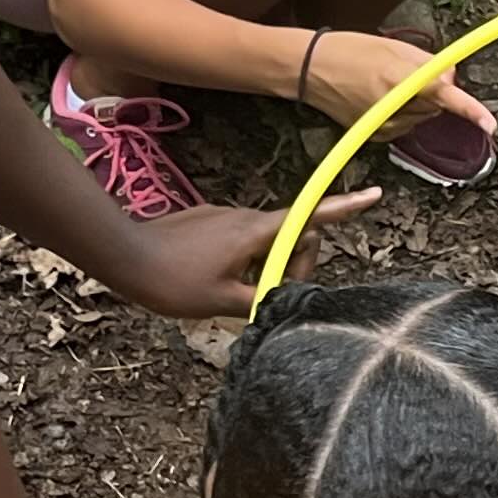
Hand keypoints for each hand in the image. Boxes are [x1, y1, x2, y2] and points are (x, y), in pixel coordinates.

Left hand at [98, 186, 377, 318]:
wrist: (122, 256)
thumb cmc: (172, 282)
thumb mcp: (223, 303)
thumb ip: (264, 297)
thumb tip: (289, 289)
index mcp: (254, 233)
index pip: (309, 217)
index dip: (344, 208)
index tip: (374, 194)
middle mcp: (245, 218)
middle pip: (291, 235)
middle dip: (292, 262)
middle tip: (268, 296)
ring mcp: (225, 217)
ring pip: (264, 242)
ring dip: (264, 265)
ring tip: (233, 293)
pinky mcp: (209, 222)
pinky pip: (241, 241)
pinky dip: (244, 261)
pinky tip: (216, 281)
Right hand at [295, 30, 497, 138]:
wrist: (310, 70)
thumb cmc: (350, 50)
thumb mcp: (394, 47)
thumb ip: (428, 63)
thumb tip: (453, 78)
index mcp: (400, 80)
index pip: (444, 97)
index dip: (470, 110)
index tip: (490, 124)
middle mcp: (394, 107)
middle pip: (436, 106)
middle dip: (434, 91)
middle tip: (408, 71)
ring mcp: (383, 125)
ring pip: (423, 118)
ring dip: (418, 103)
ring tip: (387, 83)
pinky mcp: (375, 136)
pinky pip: (406, 126)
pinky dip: (402, 113)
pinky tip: (380, 99)